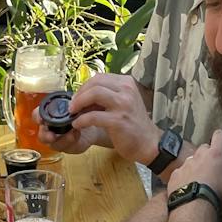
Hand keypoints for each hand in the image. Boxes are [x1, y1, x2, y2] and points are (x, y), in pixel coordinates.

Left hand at [46, 74, 160, 164]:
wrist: (149, 143)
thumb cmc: (133, 125)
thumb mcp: (123, 103)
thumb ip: (108, 97)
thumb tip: (84, 97)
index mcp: (126, 83)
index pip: (100, 77)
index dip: (84, 87)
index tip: (77, 98)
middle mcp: (126, 90)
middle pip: (95, 83)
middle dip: (79, 93)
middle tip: (72, 106)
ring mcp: (123, 104)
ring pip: (94, 94)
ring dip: (79, 103)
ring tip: (72, 113)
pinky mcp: (118, 121)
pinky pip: (93, 116)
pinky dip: (82, 120)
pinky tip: (77, 124)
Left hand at [167, 131, 221, 210]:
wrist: (193, 207)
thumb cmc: (217, 196)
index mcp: (217, 153)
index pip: (219, 135)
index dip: (221, 139)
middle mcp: (200, 154)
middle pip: (204, 148)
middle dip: (207, 156)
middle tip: (211, 170)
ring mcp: (185, 164)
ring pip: (191, 161)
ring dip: (194, 168)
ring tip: (197, 183)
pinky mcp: (174, 175)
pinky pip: (179, 174)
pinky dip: (182, 179)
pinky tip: (186, 190)